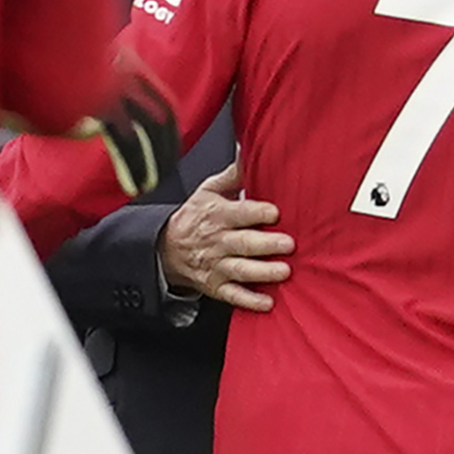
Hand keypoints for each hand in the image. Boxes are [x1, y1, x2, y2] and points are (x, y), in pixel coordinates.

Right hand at [158, 160, 294, 312]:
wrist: (166, 248)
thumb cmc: (195, 215)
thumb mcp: (207, 190)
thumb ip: (232, 174)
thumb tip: (248, 150)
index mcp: (217, 215)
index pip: (239, 213)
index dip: (256, 213)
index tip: (275, 213)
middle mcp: (217, 241)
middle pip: (243, 243)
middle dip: (266, 244)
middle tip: (288, 244)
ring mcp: (216, 265)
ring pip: (241, 269)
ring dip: (263, 272)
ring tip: (284, 271)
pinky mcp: (216, 285)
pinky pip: (233, 295)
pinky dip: (249, 300)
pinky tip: (267, 302)